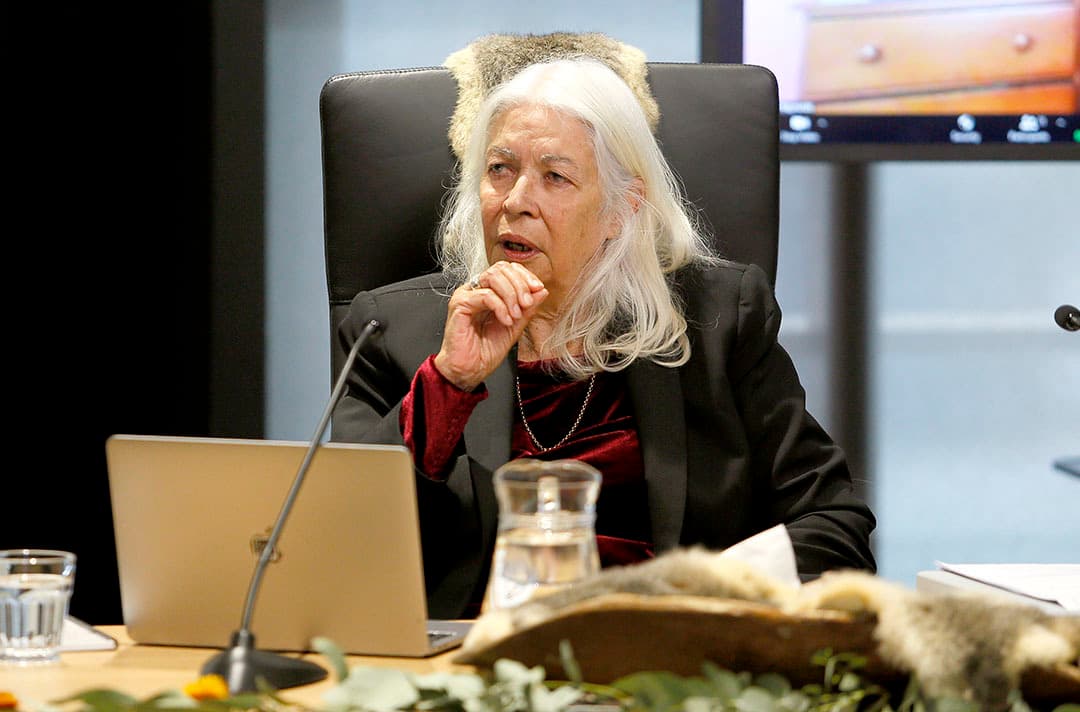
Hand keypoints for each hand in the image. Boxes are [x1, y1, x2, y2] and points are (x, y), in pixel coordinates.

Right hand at [434, 261, 547, 390]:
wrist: (469, 371)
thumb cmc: (485, 352)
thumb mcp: (515, 327)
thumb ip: (527, 309)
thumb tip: (542, 291)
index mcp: (488, 292)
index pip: (507, 270)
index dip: (525, 276)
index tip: (538, 289)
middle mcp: (476, 290)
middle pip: (501, 269)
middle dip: (520, 284)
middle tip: (528, 303)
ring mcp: (466, 295)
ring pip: (493, 277)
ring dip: (511, 295)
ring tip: (515, 316)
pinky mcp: (459, 304)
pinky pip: (485, 295)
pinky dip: (500, 307)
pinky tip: (506, 321)